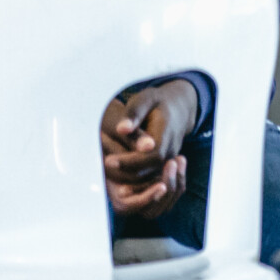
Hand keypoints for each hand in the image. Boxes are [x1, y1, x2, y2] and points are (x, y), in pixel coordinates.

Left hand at [101, 79, 198, 218]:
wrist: (177, 109)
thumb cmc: (157, 101)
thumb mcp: (146, 99)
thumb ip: (134, 114)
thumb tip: (121, 129)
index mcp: (167, 134)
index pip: (151, 155)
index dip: (130, 161)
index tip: (109, 160)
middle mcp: (171, 151)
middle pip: (149, 170)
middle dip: (125, 171)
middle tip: (102, 167)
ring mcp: (168, 160)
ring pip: (149, 178)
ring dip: (126, 177)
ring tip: (104, 172)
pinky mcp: (163, 165)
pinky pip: (149, 177)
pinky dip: (132, 179)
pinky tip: (113, 175)